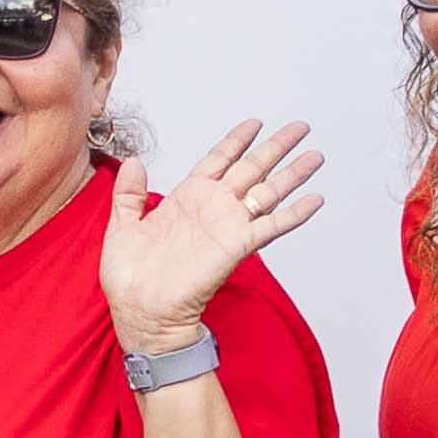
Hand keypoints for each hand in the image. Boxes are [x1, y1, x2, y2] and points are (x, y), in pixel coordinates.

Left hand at [103, 121, 324, 357]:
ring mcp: (227, 226)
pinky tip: (315, 199)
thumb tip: (134, 162)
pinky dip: (295, 213)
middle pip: (251, 168)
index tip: (255, 123)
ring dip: (293, 174)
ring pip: (268, 191)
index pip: (218, 161)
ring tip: (315, 155)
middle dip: (276, 147)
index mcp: (186, 199)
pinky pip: (272, 226)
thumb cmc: (130, 281)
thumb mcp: (121, 227)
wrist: (142, 314)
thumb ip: (128, 194)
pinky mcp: (236, 246)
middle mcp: (212, 209)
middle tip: (299, 127)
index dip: (236, 141)